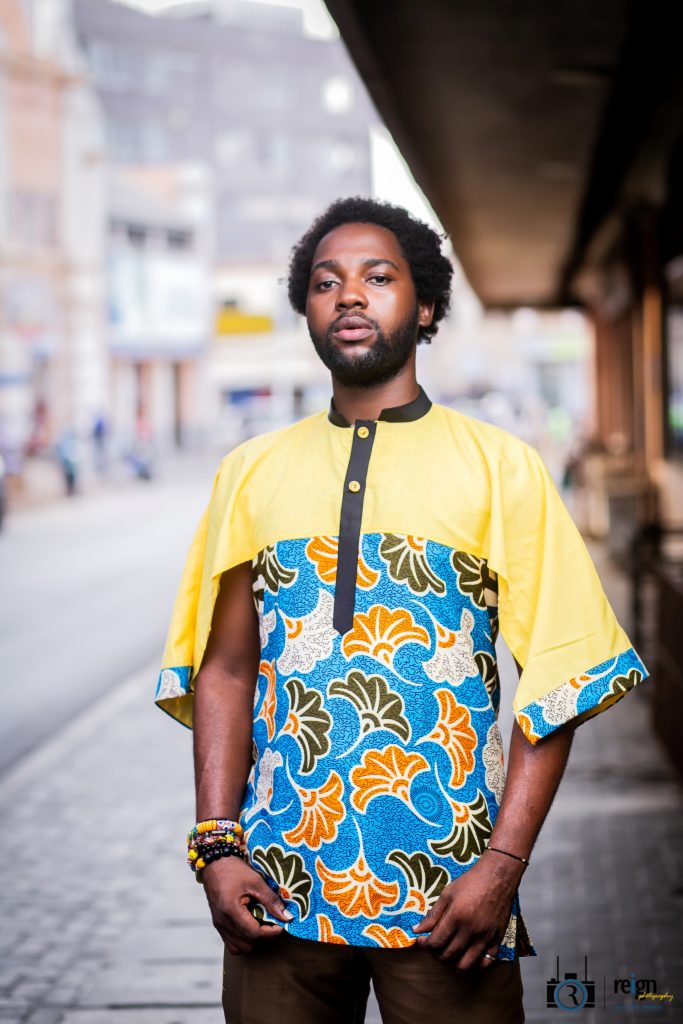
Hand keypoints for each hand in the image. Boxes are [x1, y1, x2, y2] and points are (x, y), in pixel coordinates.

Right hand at [202, 857, 293, 954]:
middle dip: (264, 938)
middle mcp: (223, 923)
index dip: (272, 932)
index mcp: (231, 911)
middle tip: (274, 923)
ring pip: (239, 948)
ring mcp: (219, 925)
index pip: (255, 933)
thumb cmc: (233, 869)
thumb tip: (287, 917)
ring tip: (263, 925)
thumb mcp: (256, 881)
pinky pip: (232, 943)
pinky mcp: (218, 924)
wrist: (213, 863)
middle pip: (248, 945)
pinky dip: (244, 940)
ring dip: (254, 941)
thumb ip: (271, 900)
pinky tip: (251, 926)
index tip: (282, 924)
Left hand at [411, 854, 522, 969]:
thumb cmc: (470, 882)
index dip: (425, 945)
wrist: (497, 877)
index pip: (436, 942)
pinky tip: (467, 954)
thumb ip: (432, 914)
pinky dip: (474, 964)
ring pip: (465, 965)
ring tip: (449, 952)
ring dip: (453, 962)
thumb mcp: (447, 894)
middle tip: (434, 945)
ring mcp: (485, 938)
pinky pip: (485, 963)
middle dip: (436, 954)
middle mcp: (471, 931)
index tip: (422, 940)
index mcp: (456, 917)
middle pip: (448, 955)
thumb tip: (416, 930)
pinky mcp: (497, 940)